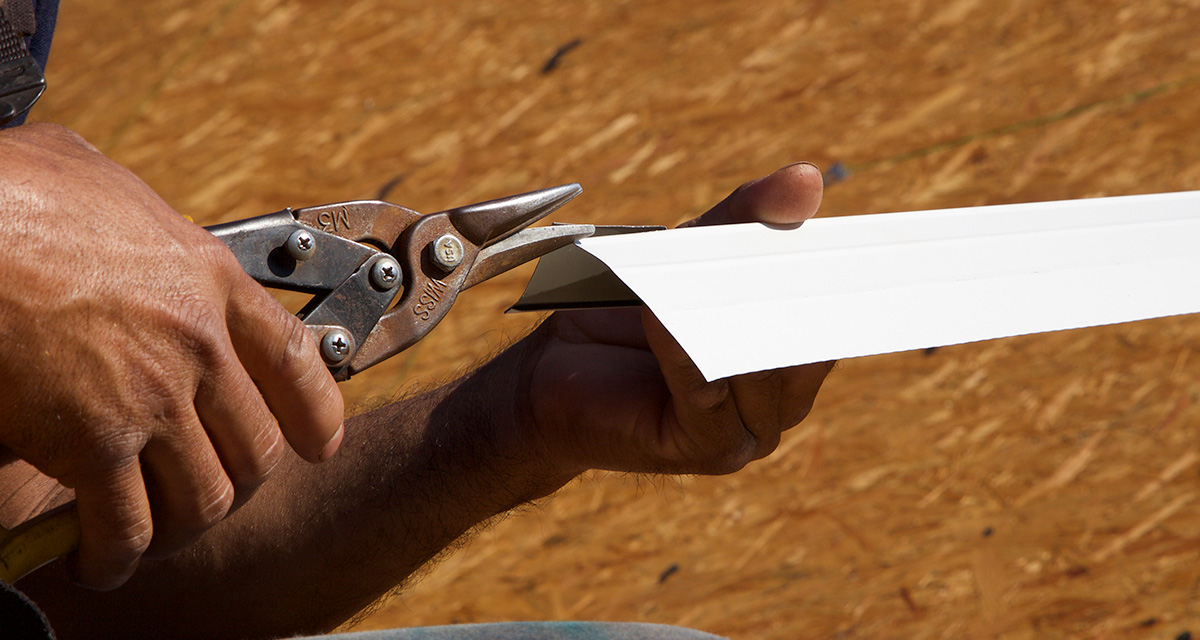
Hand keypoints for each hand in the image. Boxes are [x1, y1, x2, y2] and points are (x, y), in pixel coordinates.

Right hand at [0, 124, 344, 588]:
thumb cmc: (10, 193)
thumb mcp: (95, 177)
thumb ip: (134, 214)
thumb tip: (121, 216)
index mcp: (207, 278)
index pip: (293, 360)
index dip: (317, 411)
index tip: (321, 442)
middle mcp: (197, 344)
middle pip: (257, 445)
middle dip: (238, 480)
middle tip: (208, 491)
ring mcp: (152, 397)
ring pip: (203, 495)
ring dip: (182, 526)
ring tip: (156, 536)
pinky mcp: (93, 444)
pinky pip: (126, 523)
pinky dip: (117, 552)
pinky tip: (101, 558)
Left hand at [523, 163, 832, 476]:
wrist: (555, 373)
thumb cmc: (630, 310)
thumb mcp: (693, 250)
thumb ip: (747, 216)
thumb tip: (807, 180)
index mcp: (791, 357)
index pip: (834, 316)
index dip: (844, 278)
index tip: (858, 240)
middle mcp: (782, 402)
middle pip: (804, 345)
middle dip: (789, 294)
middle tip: (774, 249)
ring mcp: (748, 434)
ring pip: (760, 373)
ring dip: (729, 320)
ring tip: (700, 277)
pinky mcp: (705, 449)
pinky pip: (708, 396)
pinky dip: (684, 353)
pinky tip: (660, 317)